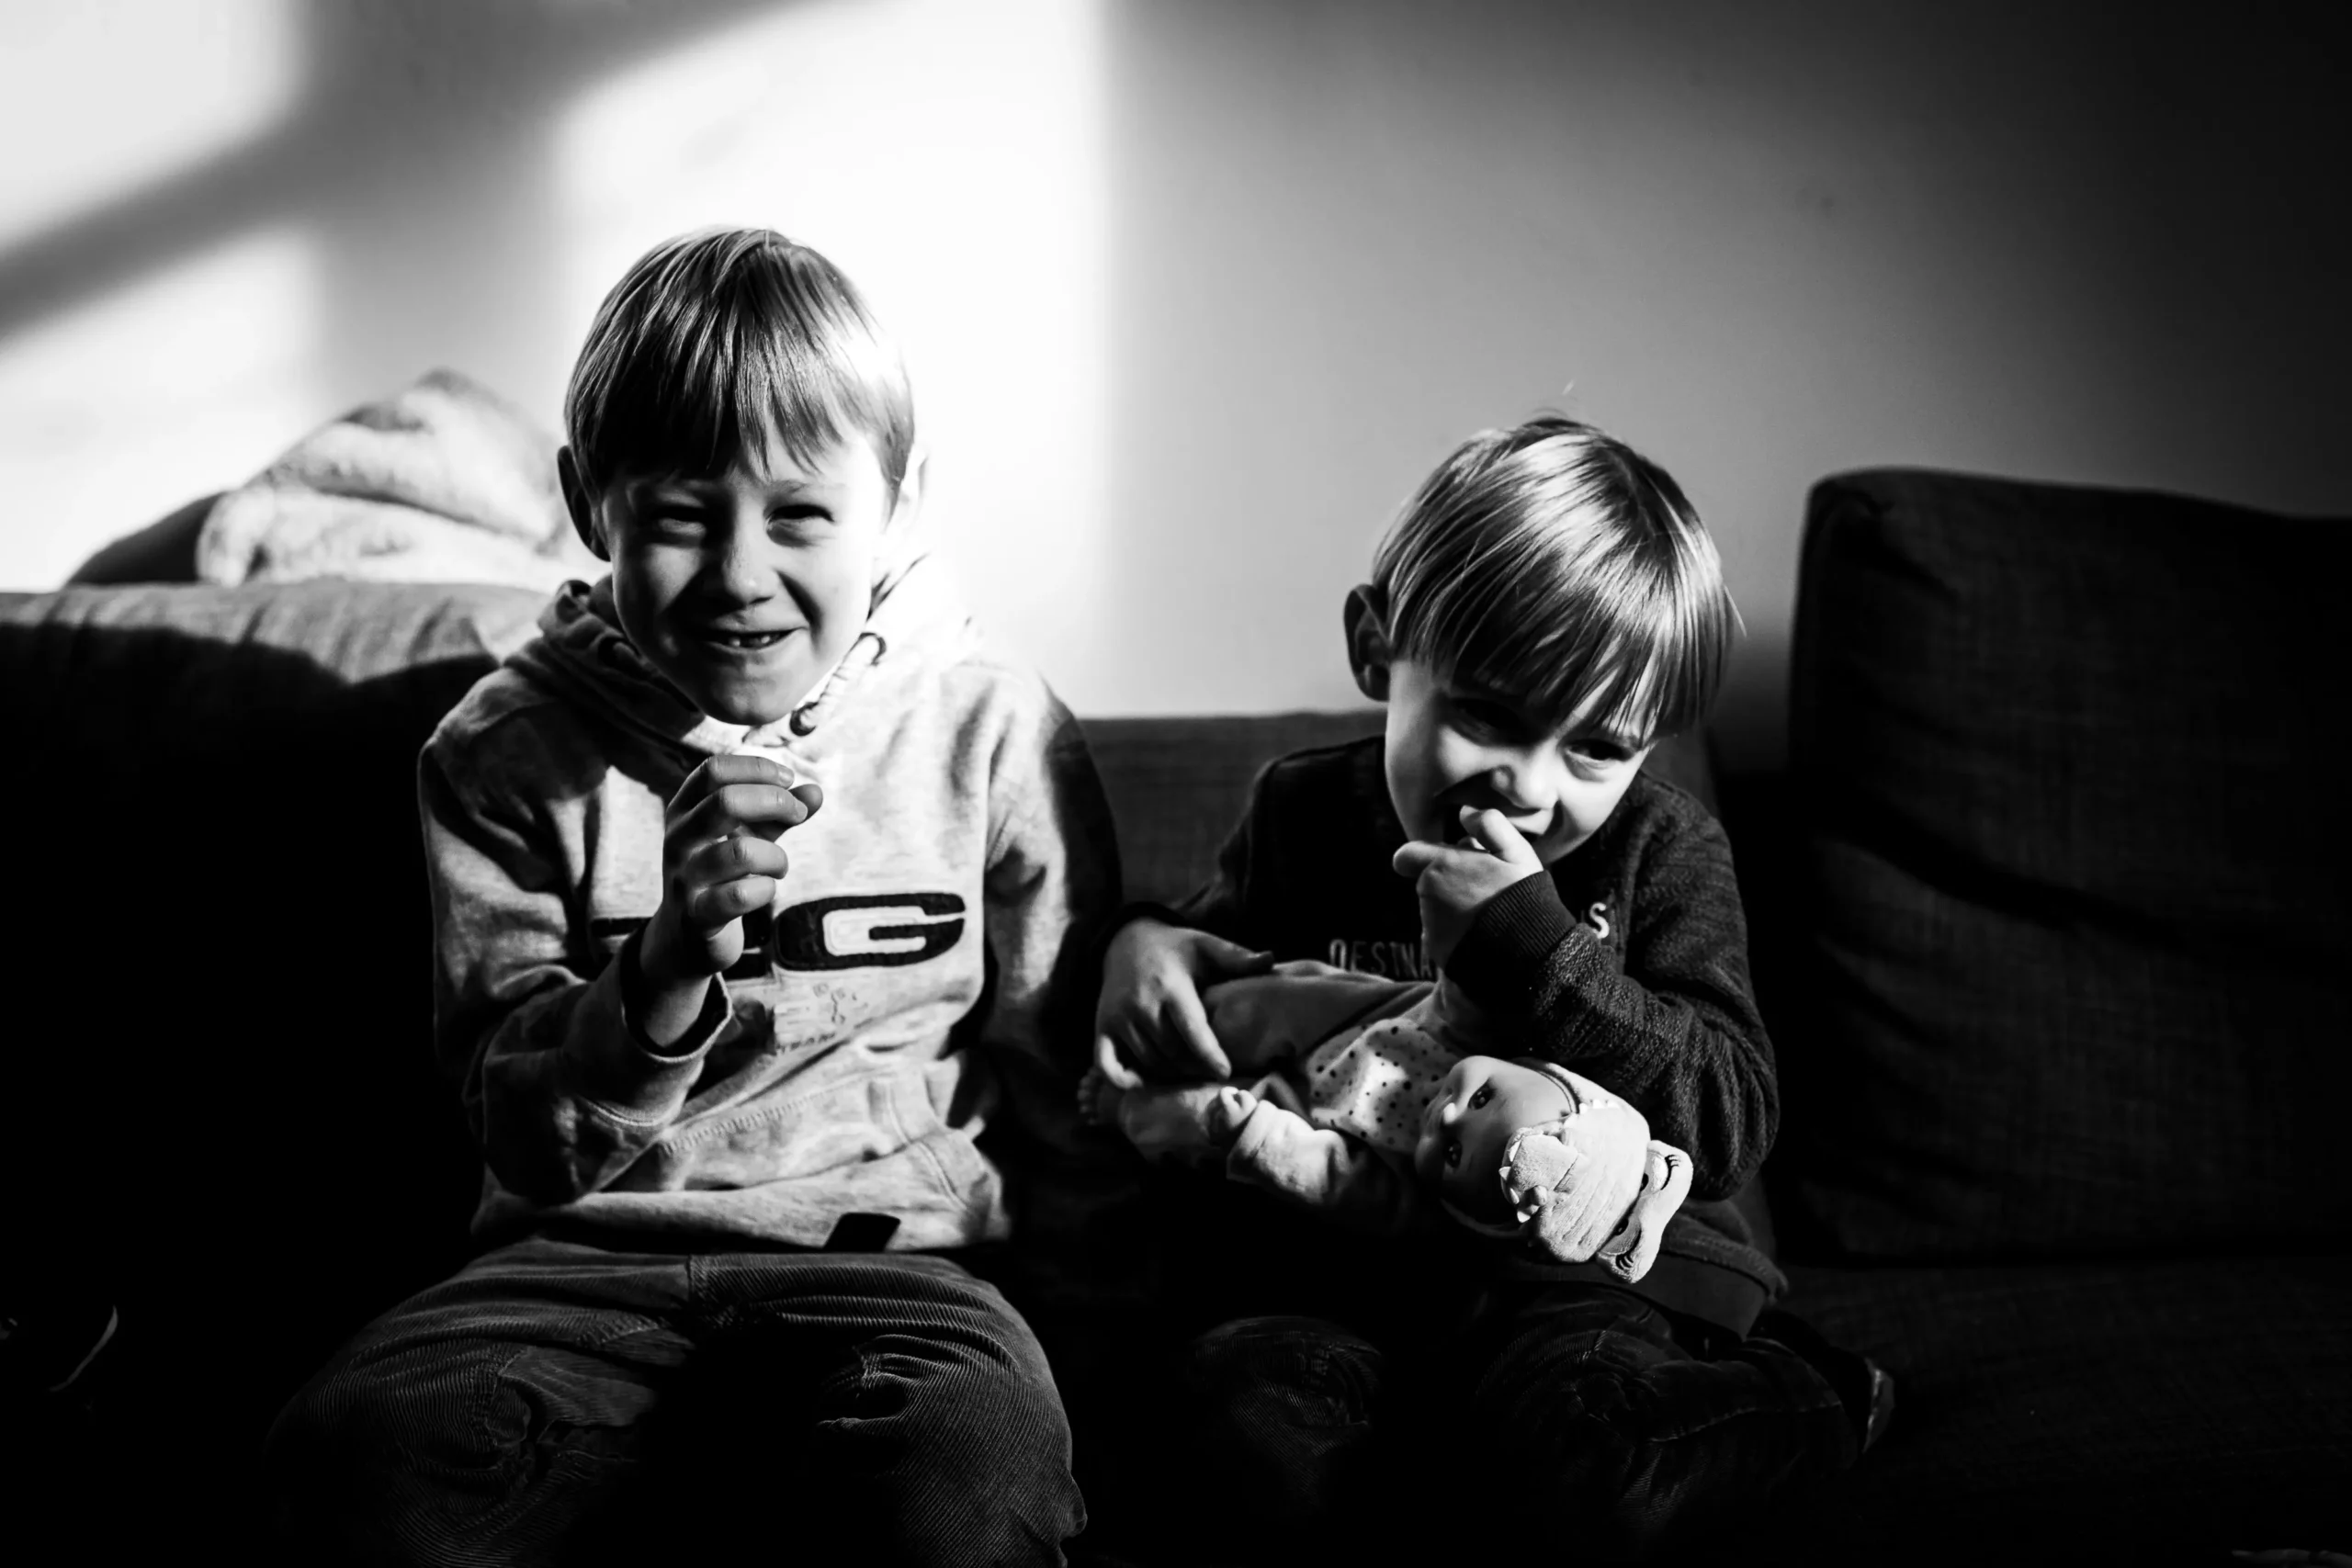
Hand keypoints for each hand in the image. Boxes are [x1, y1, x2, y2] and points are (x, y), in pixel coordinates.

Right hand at [639, 755, 822, 992]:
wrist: (688, 935)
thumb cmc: (724, 873)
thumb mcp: (751, 835)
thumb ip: (780, 813)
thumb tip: (816, 792)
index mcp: (684, 810)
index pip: (714, 770)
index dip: (758, 769)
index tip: (788, 781)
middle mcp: (678, 839)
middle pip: (725, 801)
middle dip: (776, 802)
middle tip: (798, 815)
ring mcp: (684, 878)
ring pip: (741, 851)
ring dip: (777, 857)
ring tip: (780, 866)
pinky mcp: (696, 915)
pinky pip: (740, 895)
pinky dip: (766, 890)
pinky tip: (766, 890)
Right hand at [1092, 919, 1274, 1087]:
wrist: (1126, 940)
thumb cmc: (1175, 948)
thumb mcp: (1205, 946)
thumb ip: (1237, 957)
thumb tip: (1272, 959)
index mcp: (1171, 986)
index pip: (1192, 1030)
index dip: (1209, 1055)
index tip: (1225, 1071)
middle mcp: (1141, 1004)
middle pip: (1172, 1052)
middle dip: (1195, 1068)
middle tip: (1212, 1074)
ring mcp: (1119, 1018)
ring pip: (1148, 1061)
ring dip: (1169, 1074)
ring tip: (1190, 1075)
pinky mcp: (1102, 1027)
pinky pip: (1107, 1064)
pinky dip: (1124, 1080)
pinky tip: (1144, 1083)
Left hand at [1390, 805, 1545, 969]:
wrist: (1526, 949)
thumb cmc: (1523, 895)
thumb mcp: (1516, 852)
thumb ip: (1489, 824)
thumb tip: (1465, 812)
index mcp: (1441, 865)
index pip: (1405, 856)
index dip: (1421, 855)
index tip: (1446, 861)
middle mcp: (1427, 894)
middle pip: (1427, 880)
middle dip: (1449, 879)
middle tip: (1485, 886)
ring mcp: (1430, 924)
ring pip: (1435, 907)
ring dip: (1454, 905)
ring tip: (1489, 912)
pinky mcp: (1436, 948)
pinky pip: (1441, 933)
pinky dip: (1456, 931)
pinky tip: (1483, 932)